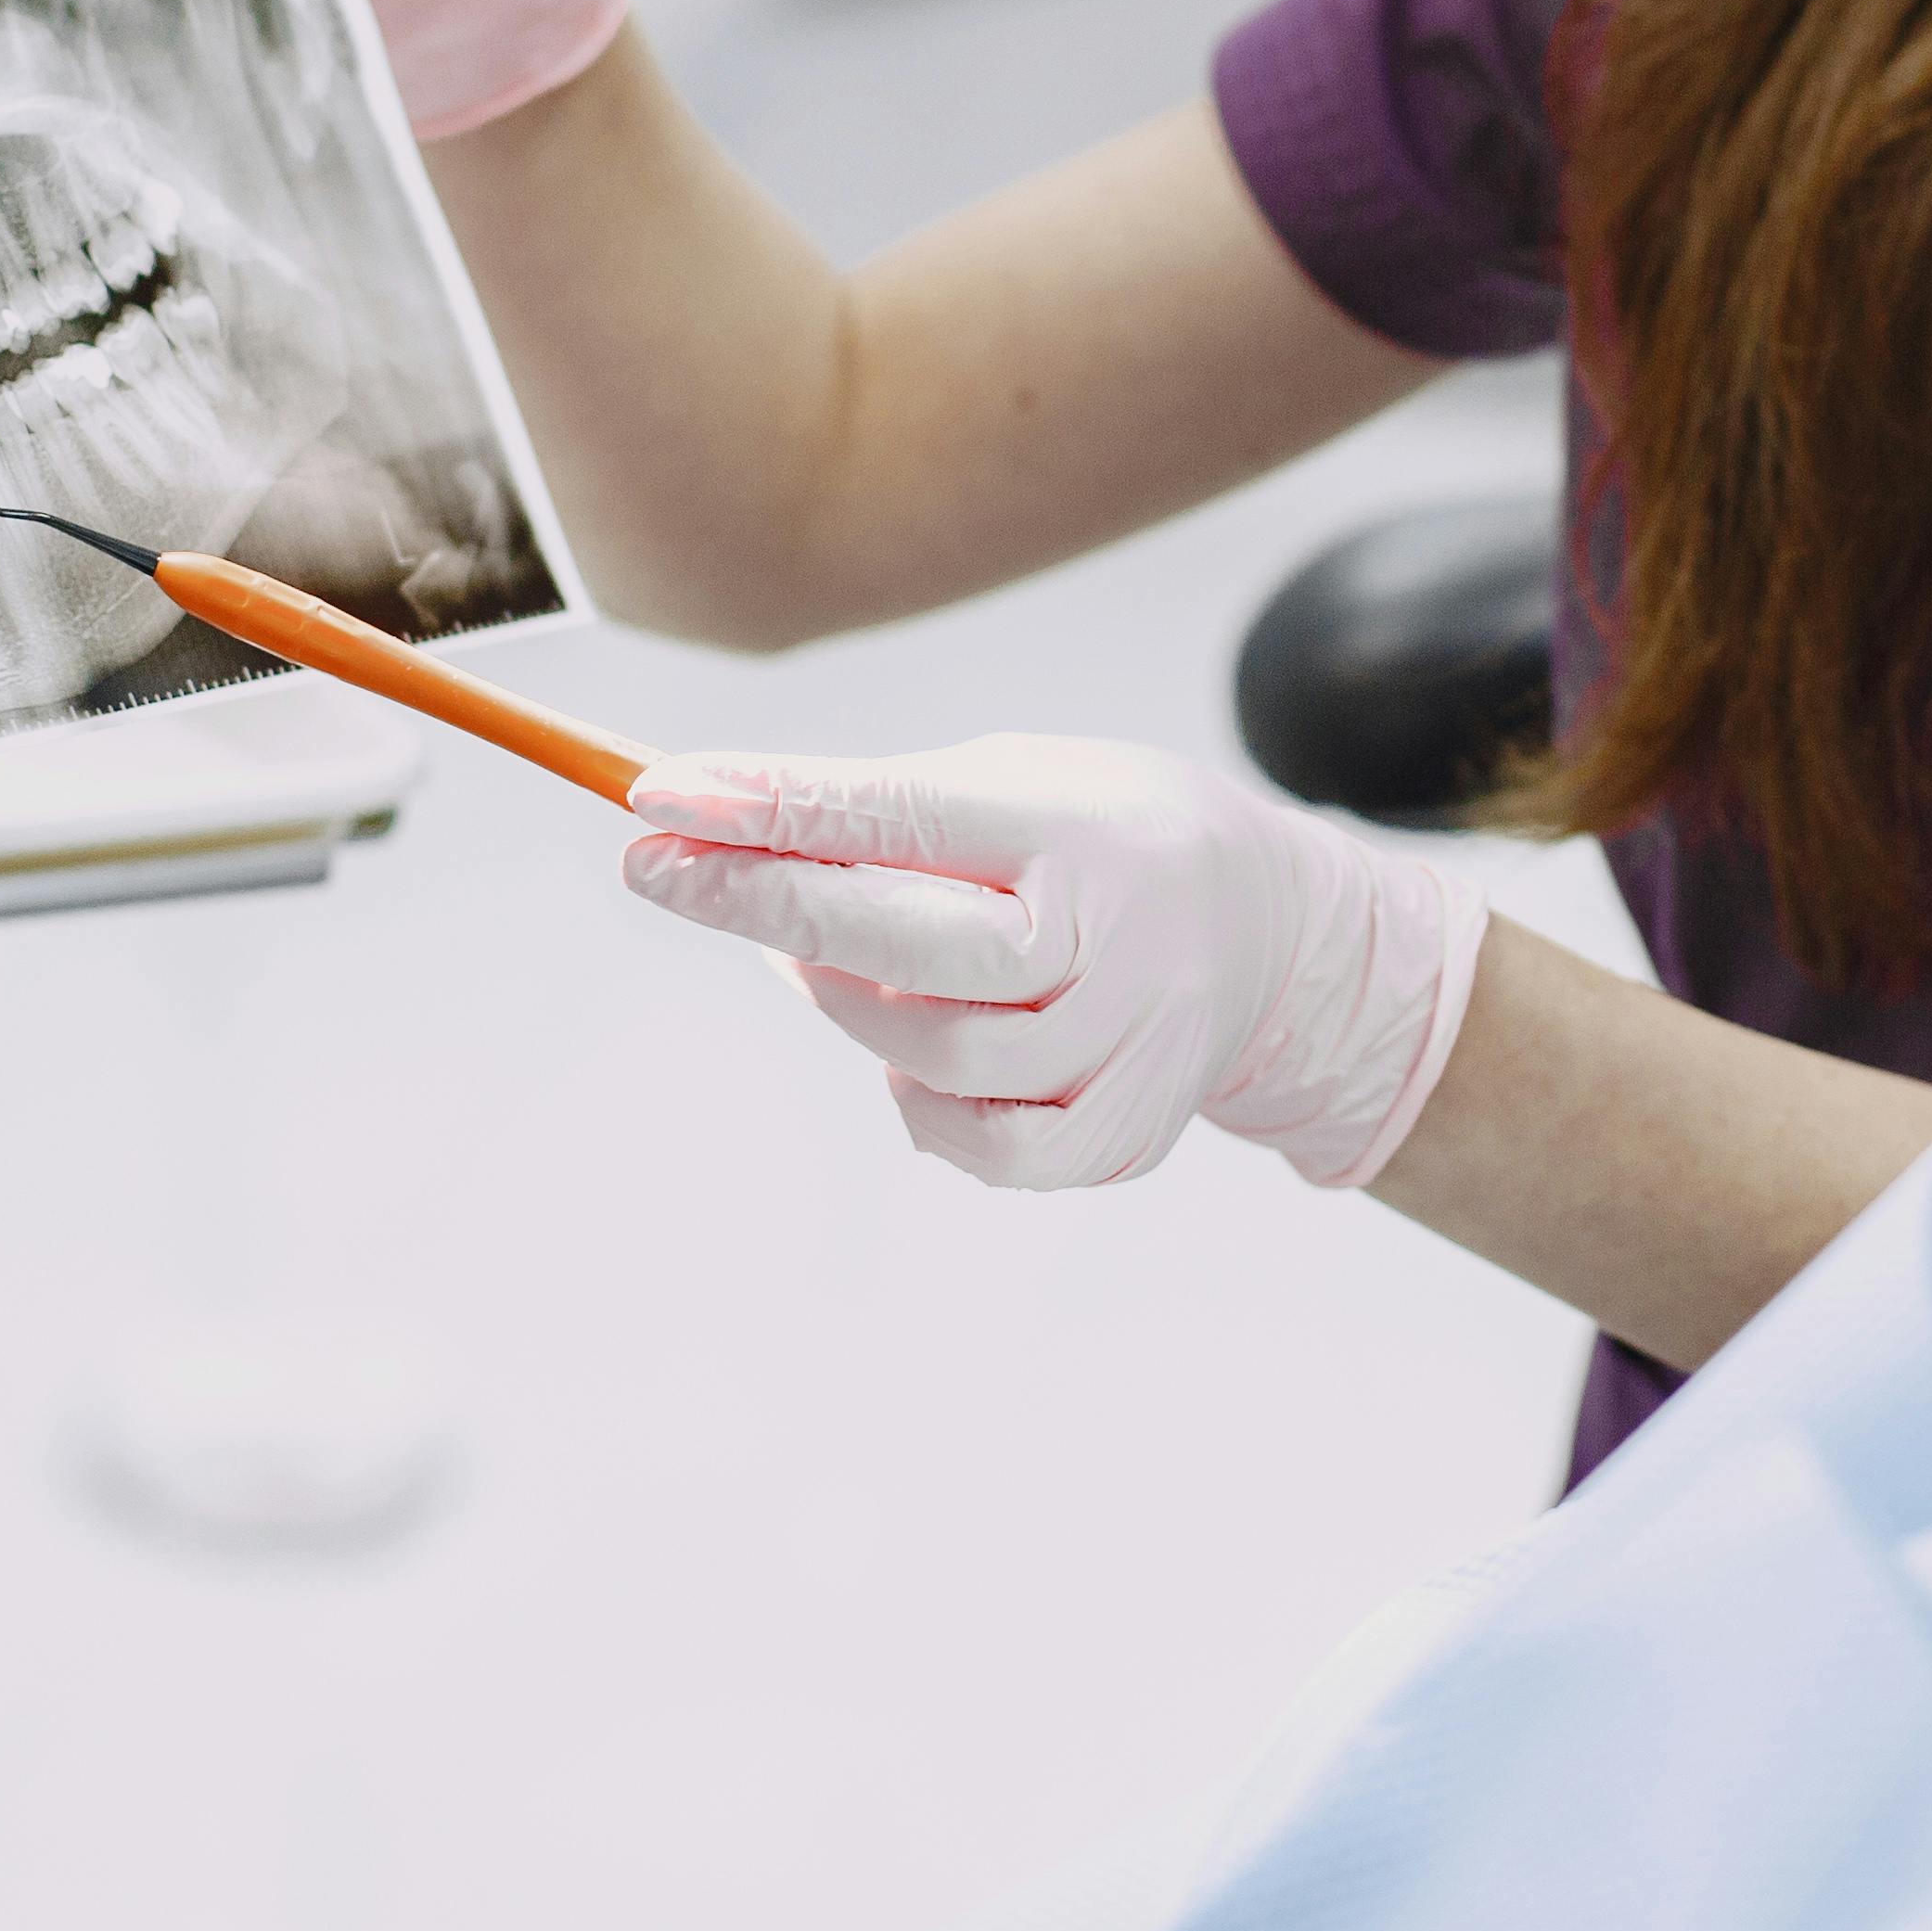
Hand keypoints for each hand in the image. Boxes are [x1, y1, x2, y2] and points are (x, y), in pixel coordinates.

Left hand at [623, 735, 1488, 1189]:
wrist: (1272, 934)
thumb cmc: (1097, 842)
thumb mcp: (1010, 784)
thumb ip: (876, 811)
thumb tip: (705, 823)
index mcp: (1086, 826)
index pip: (908, 821)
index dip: (775, 812)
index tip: (658, 794)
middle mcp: (1121, 939)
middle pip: (911, 947)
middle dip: (767, 904)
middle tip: (659, 865)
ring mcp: (1132, 1048)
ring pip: (930, 1057)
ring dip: (845, 1006)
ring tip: (823, 962)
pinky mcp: (1126, 1135)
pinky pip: (977, 1146)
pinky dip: (918, 1103)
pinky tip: (912, 1058)